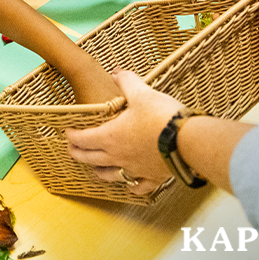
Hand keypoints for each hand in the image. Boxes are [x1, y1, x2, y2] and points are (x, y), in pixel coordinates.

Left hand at [65, 70, 180, 194]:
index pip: (83, 139)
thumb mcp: (142, 93)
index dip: (73, 136)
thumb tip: (116, 72)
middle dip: (78, 154)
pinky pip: (139, 187)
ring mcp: (135, 169)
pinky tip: (131, 187)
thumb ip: (127, 82)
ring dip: (99, 171)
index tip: (68, 132)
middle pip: (90, 159)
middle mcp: (119, 156)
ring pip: (111, 175)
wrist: (190, 141)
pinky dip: (132, 187)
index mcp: (111, 136)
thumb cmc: (162, 117)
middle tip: (72, 150)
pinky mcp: (153, 177)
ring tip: (94, 169)